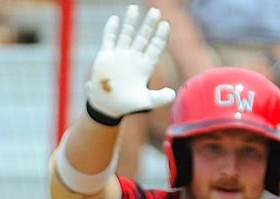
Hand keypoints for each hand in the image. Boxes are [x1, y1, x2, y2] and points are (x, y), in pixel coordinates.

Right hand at [85, 4, 174, 122]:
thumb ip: (159, 98)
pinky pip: (109, 39)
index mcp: (145, 66)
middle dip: (149, 25)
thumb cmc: (127, 105)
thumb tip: (173, 94)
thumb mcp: (145, 102)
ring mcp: (120, 55)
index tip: (165, 25)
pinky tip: (115, 19)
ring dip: (130, 22)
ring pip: (126, 34)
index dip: (160, 36)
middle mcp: (134, 58)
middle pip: (143, 37)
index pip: (155, 47)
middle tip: (155, 11)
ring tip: (134, 8)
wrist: (106, 107)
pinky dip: (111, 30)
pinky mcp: (106, 56)